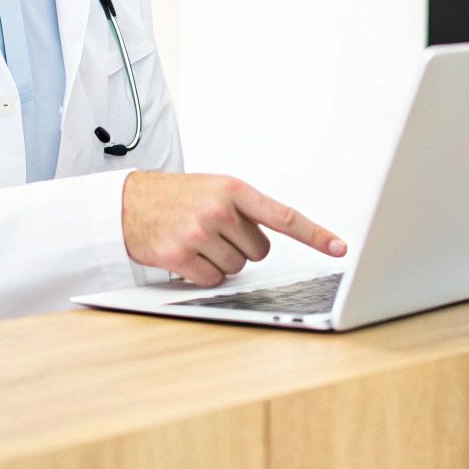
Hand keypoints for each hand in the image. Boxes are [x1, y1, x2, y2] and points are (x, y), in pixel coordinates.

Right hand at [121, 172, 346, 285]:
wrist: (129, 203)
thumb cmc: (178, 197)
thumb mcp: (216, 188)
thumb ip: (248, 208)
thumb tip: (280, 236)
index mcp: (234, 189)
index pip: (284, 216)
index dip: (315, 235)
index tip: (339, 248)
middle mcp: (219, 209)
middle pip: (259, 251)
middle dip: (241, 247)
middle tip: (215, 232)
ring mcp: (199, 233)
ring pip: (237, 267)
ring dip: (221, 260)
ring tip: (198, 240)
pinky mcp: (180, 255)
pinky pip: (213, 280)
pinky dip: (203, 273)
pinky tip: (187, 255)